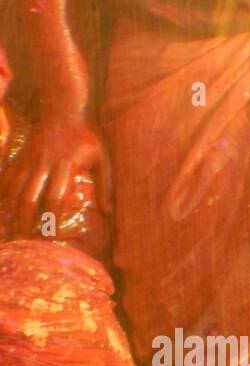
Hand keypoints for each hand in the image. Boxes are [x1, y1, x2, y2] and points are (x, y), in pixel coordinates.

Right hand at [2, 114, 110, 232]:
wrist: (60, 110)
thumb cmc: (85, 137)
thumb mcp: (102, 159)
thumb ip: (105, 186)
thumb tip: (108, 212)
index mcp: (65, 166)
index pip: (55, 199)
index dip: (51, 219)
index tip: (50, 236)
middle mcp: (43, 164)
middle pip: (29, 198)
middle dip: (25, 221)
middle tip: (24, 241)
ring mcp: (28, 160)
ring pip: (14, 189)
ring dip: (10, 211)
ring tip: (9, 231)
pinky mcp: (19, 156)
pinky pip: (7, 178)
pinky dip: (3, 195)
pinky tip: (2, 210)